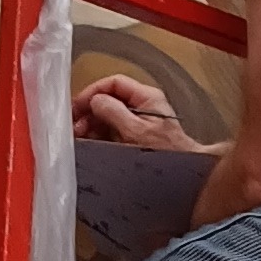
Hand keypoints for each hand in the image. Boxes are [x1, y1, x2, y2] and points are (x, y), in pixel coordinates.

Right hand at [73, 73, 208, 154]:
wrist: (185, 177)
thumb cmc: (167, 154)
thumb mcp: (136, 131)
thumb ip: (114, 112)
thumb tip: (95, 101)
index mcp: (147, 97)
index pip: (114, 83)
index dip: (93, 92)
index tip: (78, 106)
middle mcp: (143, 106)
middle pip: (109, 99)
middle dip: (90, 111)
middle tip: (75, 125)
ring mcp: (139, 122)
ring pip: (108, 116)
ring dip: (91, 125)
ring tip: (79, 137)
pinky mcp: (135, 137)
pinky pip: (112, 131)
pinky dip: (99, 135)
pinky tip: (89, 143)